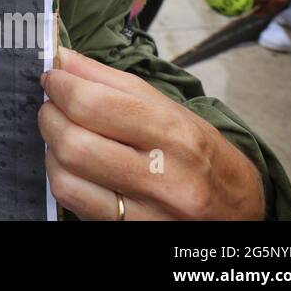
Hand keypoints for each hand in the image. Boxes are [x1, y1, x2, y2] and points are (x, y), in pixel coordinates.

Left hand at [40, 48, 264, 219]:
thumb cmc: (204, 155)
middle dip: (49, 115)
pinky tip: (72, 165)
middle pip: (74, 141)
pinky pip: (74, 202)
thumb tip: (63, 58)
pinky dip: (62, 177)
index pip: (94, 104)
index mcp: (175, 135)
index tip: (53, 77)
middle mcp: (163, 177)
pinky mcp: (130, 232)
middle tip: (51, 105)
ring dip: (50, 148)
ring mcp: (147, 212)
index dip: (61, 86)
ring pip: (66, 176)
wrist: (241, 211)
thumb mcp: (171, 110)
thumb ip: (112, 82)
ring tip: (62, 134)